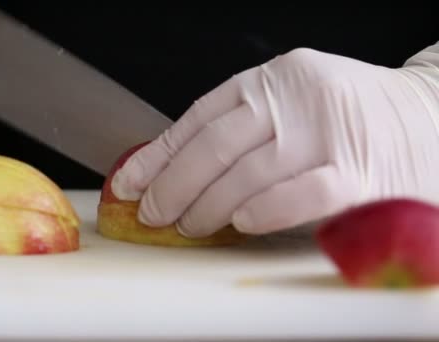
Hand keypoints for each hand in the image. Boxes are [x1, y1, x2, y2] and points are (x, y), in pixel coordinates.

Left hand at [111, 45, 438, 236]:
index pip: (200, 117)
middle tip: (153, 212)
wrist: (432, 114)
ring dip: (207, 206)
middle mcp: (298, 98)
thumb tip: (174, 169)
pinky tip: (240, 223)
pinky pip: (298, 195)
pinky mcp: (361, 173)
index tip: (130, 182)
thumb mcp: (292, 103)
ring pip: (247, 174)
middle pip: (215, 146)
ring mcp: (329, 133)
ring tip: (188, 225)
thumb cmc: (351, 115)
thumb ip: (243, 129)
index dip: (159, 154)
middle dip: (173, 186)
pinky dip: (262, 212)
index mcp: (275, 77)